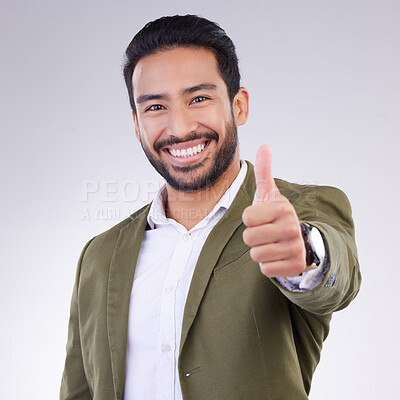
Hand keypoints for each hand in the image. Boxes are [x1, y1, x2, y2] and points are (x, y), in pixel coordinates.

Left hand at [242, 145, 310, 277]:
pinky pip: (265, 269)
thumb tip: (264, 146)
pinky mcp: (295, 266)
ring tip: (271, 244)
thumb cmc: (276, 217)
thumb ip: (265, 172)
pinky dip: (267, 265)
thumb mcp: (270, 195)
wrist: (299, 241)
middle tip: (265, 233)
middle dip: (253, 237)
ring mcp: (295, 247)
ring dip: (259, 251)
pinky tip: (277, 256)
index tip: (261, 218)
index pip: (247, 217)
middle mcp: (292, 227)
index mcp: (283, 208)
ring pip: (256, 254)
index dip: (250, 219)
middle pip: (249, 237)